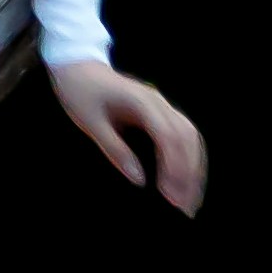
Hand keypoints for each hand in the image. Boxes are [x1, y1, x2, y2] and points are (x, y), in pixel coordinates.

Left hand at [43, 51, 208, 210]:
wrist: (77, 65)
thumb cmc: (80, 93)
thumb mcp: (91, 123)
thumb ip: (115, 150)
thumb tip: (140, 181)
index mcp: (142, 102)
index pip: (168, 137)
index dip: (174, 167)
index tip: (171, 196)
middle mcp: (159, 102)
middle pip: (187, 137)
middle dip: (189, 173)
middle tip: (185, 207)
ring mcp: (162, 104)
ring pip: (191, 135)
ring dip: (194, 168)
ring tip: (191, 200)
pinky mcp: (161, 110)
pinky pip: (185, 133)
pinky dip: (190, 157)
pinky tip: (188, 179)